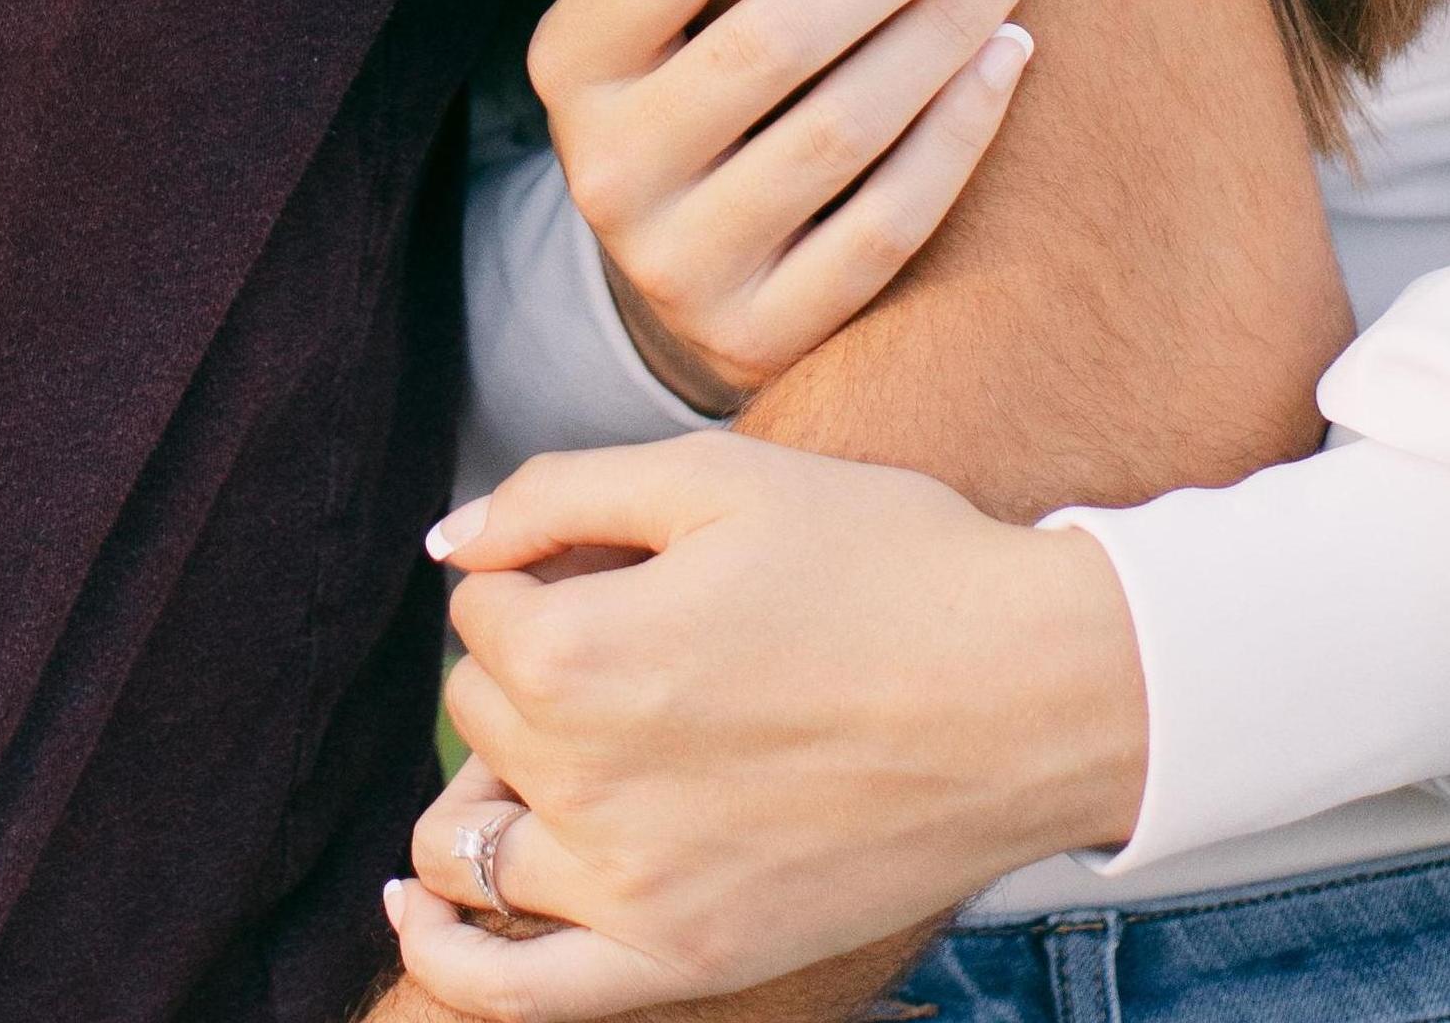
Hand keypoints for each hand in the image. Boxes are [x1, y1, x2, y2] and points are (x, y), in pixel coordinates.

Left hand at [383, 438, 1148, 1016]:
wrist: (1031, 695)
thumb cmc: (882, 564)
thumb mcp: (714, 478)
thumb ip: (555, 494)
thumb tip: (451, 543)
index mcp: (583, 651)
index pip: (478, 609)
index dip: (537, 571)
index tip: (614, 566)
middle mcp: (586, 780)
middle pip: (477, 711)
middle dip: (525, 663)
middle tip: (635, 637)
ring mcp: (633, 890)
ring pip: (473, 837)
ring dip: (487, 786)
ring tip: (544, 753)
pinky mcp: (686, 960)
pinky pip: (517, 991)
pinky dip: (451, 954)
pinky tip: (418, 908)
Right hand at [535, 0, 1047, 409]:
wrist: (677, 280)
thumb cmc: (673, 90)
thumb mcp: (617, 16)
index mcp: (568, 65)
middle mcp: (609, 168)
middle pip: (773, 37)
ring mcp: (683, 262)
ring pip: (842, 129)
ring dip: (947, 29)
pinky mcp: (762, 332)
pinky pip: (886, 223)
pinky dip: (959, 133)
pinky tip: (1012, 57)